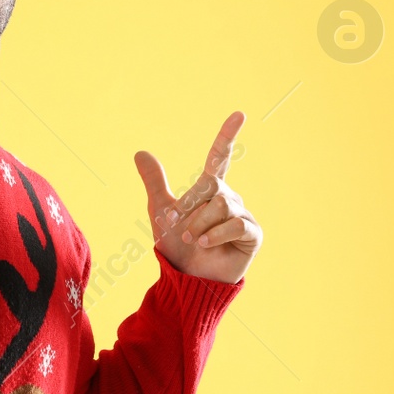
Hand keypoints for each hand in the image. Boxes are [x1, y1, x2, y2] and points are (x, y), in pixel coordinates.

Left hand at [133, 111, 261, 283]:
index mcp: (210, 190)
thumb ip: (155, 182)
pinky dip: (215, 234)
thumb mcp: (160, 211)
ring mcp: (243, 216)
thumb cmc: (176, 247)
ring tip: (193, 239)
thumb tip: (141, 152)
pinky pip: (236, 224)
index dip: (228, 136)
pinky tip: (204, 243)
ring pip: (221, 205)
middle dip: (190, 207)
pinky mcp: (252, 234)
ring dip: (199, 223)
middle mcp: (229, 198)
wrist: (186, 279)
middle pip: (212, 185)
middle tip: (181, 227)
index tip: (239, 114)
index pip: (219, 157)